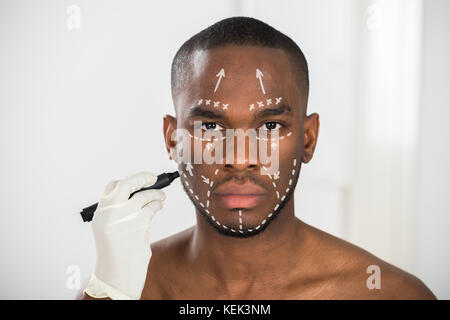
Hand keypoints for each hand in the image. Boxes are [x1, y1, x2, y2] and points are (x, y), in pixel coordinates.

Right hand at [84, 171, 165, 299]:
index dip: (128, 180)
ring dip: (156, 194)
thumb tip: (139, 191)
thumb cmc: (117, 251)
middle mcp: (109, 213)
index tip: (139, 179)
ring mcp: (124, 218)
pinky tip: (159, 207)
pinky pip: (152, 208)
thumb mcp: (110, 228)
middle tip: (153, 178)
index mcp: (100, 213)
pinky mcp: (138, 225)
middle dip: (142, 177)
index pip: (111, 188)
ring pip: (143, 196)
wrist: (117, 275)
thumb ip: (118, 210)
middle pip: (126, 184)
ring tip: (161, 197)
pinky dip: (158, 205)